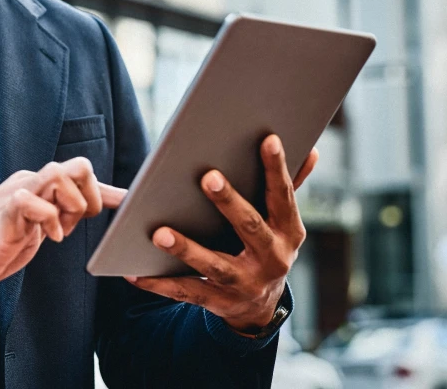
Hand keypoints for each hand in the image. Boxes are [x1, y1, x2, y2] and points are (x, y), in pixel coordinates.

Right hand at [0, 157, 126, 307]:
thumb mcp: (37, 230)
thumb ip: (62, 214)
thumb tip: (94, 206)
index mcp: (38, 185)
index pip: (82, 174)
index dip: (109, 192)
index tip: (127, 207)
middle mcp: (28, 183)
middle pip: (78, 165)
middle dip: (91, 198)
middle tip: (77, 225)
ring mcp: (14, 196)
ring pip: (57, 173)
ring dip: (71, 205)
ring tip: (60, 232)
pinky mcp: (2, 216)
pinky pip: (29, 199)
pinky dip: (47, 220)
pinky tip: (46, 240)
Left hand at [125, 134, 316, 333]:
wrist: (260, 307)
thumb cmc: (265, 246)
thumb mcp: (282, 222)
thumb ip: (290, 186)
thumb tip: (311, 150)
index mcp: (288, 232)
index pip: (283, 196)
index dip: (277, 168)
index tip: (268, 139)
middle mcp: (272, 259)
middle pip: (250, 227)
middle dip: (229, 203)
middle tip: (207, 177)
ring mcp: (245, 283)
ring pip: (215, 265)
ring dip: (187, 249)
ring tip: (159, 233)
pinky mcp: (219, 302)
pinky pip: (187, 292)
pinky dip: (160, 284)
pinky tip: (135, 272)